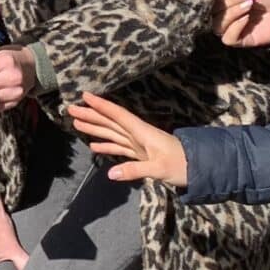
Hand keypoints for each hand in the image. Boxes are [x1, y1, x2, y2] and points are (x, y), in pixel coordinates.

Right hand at [67, 93, 188, 187]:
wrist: (199, 169)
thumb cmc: (182, 165)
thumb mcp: (159, 169)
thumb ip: (135, 170)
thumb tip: (110, 174)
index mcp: (142, 132)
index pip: (118, 115)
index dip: (101, 105)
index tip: (85, 95)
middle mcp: (138, 135)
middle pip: (110, 122)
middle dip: (91, 115)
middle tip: (70, 109)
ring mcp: (138, 144)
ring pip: (112, 133)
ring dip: (95, 127)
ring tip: (77, 123)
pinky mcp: (140, 154)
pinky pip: (119, 147)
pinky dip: (106, 145)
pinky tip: (94, 146)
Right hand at [213, 0, 269, 49]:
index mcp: (222, 2)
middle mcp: (224, 16)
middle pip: (212, 12)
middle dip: (230, 0)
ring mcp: (232, 29)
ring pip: (218, 25)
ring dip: (232, 13)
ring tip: (249, 4)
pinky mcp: (241, 41)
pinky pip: (228, 38)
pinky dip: (235, 27)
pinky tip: (247, 18)